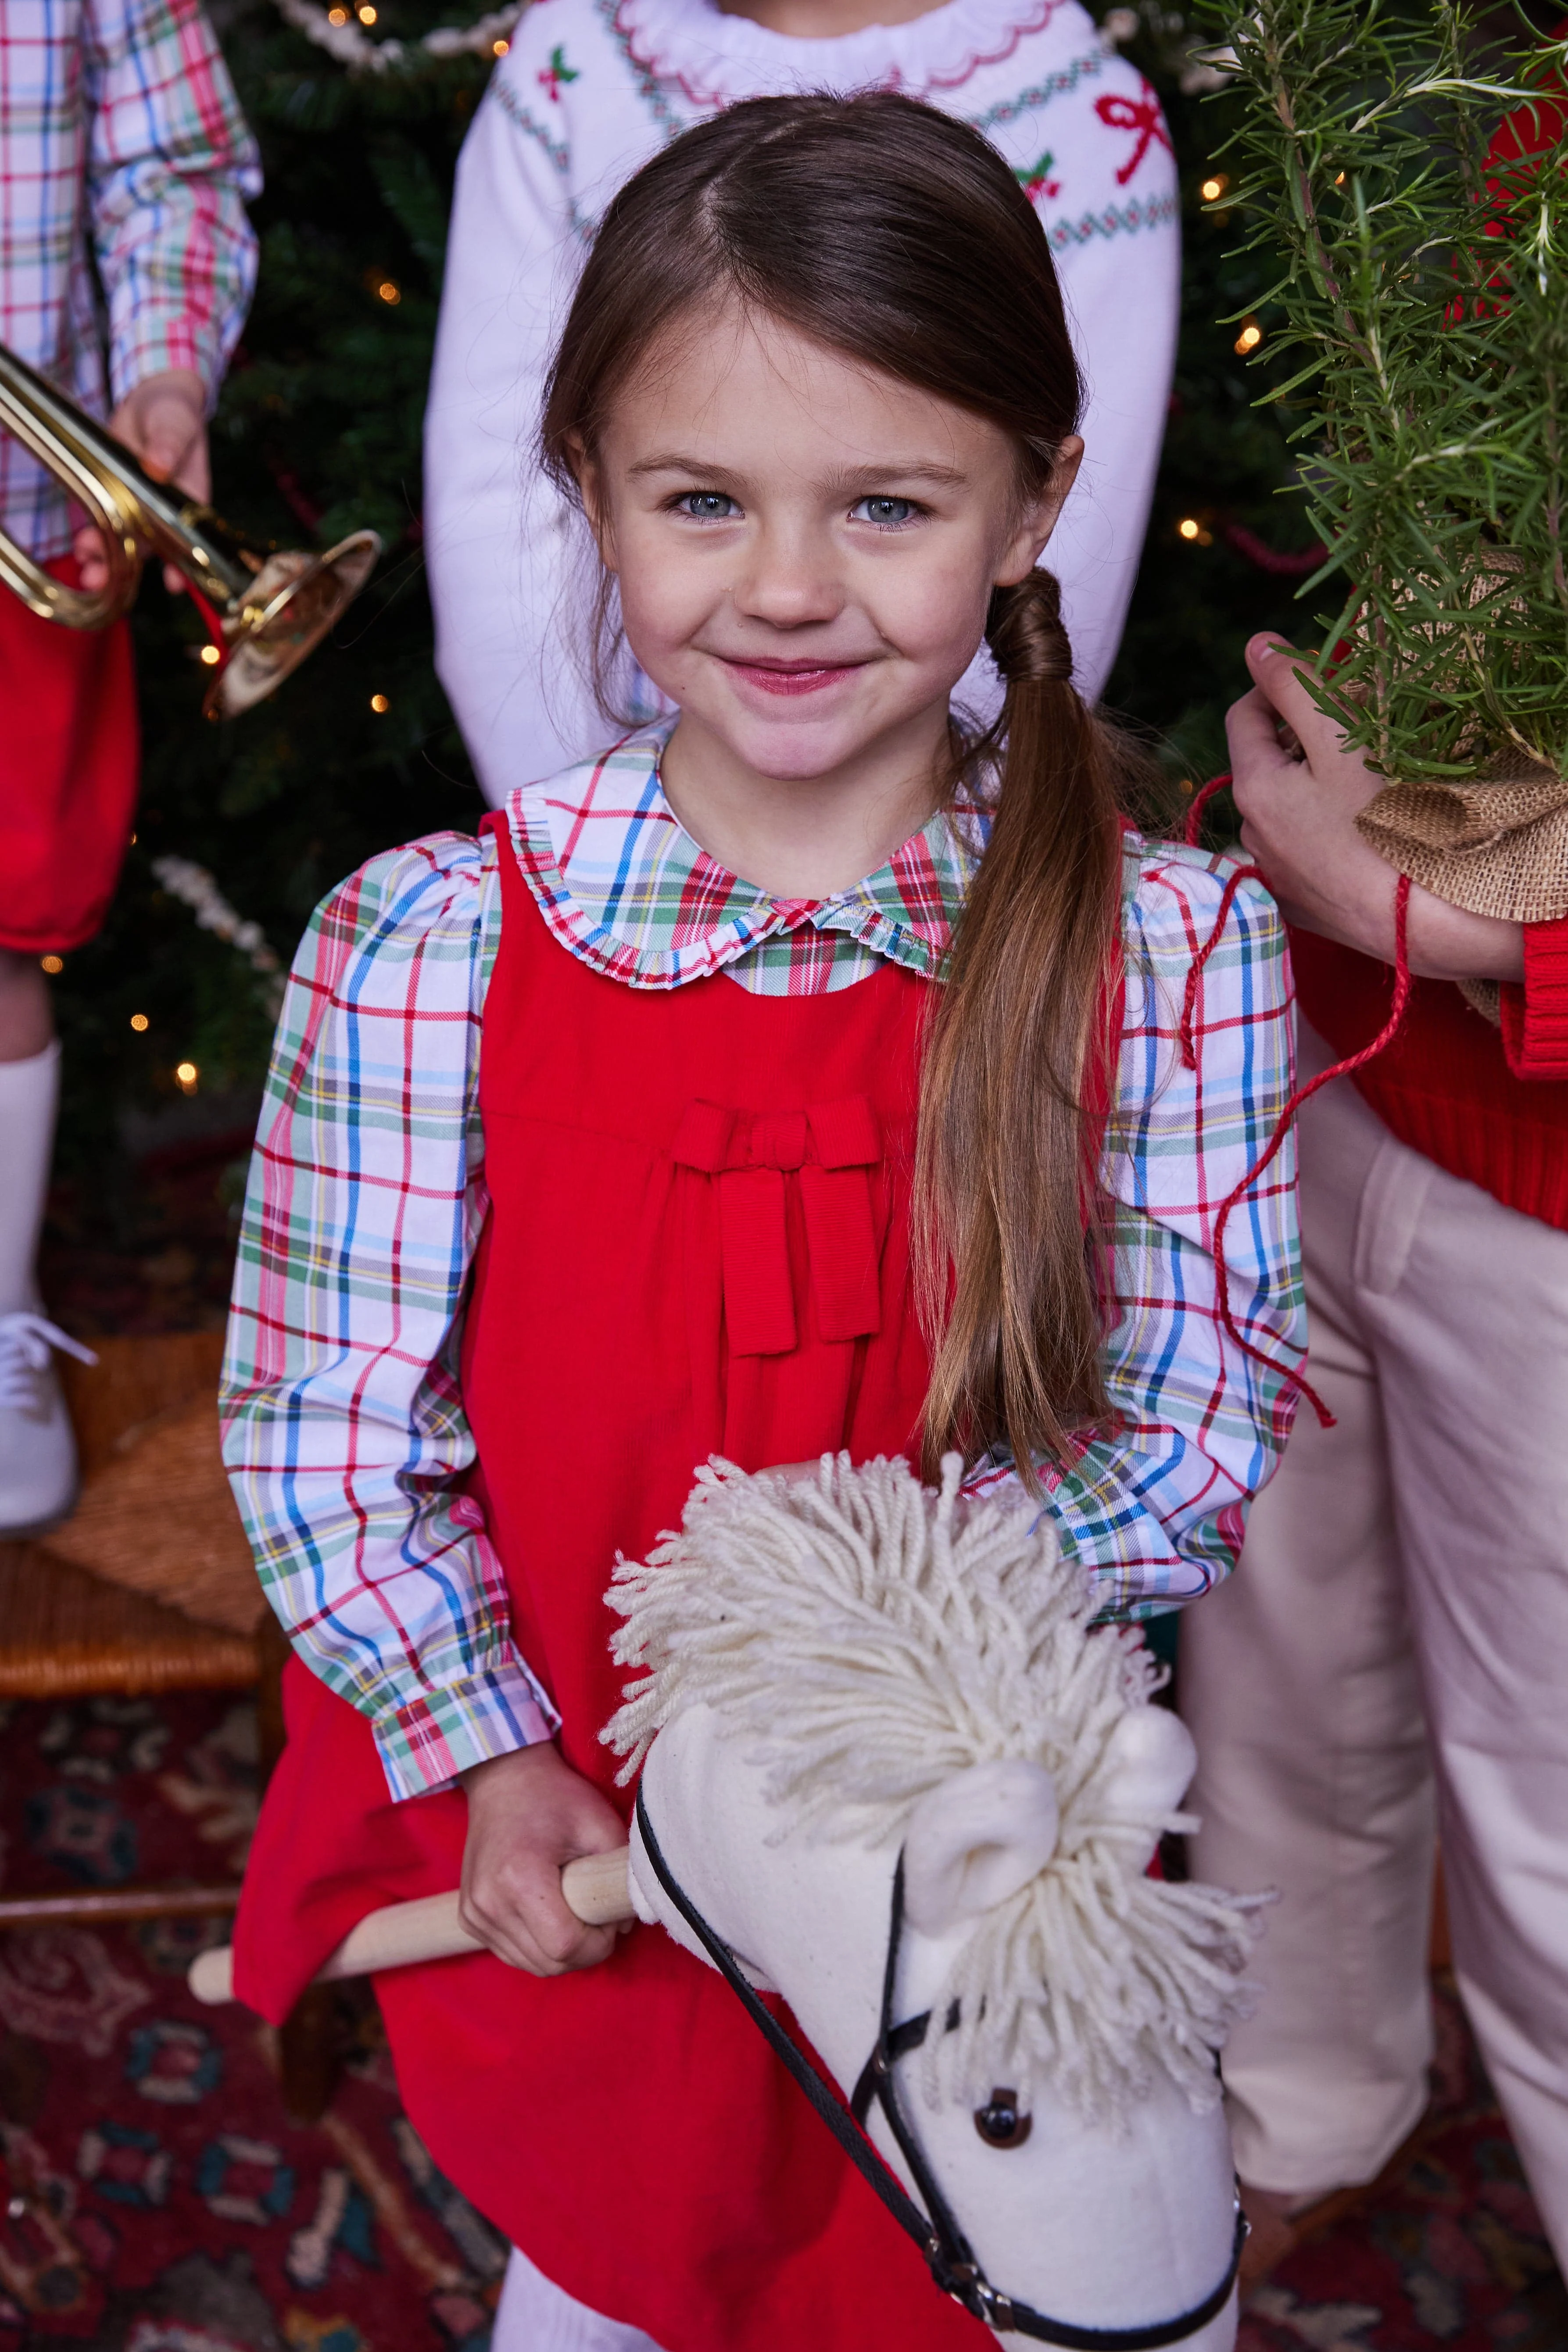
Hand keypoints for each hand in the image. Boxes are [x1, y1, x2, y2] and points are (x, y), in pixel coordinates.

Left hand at [74, 367, 208, 597]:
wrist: (150, 404)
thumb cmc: (173, 415)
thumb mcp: (174, 424)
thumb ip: (169, 444)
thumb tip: (159, 465)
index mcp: (189, 500)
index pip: (189, 538)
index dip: (182, 564)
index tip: (173, 584)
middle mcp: (165, 514)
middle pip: (151, 549)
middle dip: (127, 567)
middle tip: (103, 580)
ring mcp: (139, 509)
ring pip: (125, 543)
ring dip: (105, 560)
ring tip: (87, 573)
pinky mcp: (114, 499)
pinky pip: (105, 525)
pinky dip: (93, 541)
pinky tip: (80, 550)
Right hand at [459, 1742, 630, 1975]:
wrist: (503, 1779)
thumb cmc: (554, 1797)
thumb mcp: (599, 1824)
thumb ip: (621, 1875)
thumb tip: (624, 1921)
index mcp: (520, 1878)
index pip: (565, 1947)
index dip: (598, 1943)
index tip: (609, 1918)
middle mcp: (489, 1903)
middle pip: (549, 1964)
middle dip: (584, 1951)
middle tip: (596, 1916)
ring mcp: (474, 1913)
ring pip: (531, 1965)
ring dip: (560, 1952)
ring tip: (573, 1912)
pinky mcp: (469, 1918)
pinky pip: (512, 1953)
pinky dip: (536, 1946)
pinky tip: (548, 1914)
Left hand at [1227, 634, 1523, 984]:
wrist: (1424, 920)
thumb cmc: (1386, 822)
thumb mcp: (1339, 740)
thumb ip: (1295, 687)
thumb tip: (1256, 646)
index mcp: (1254, 789)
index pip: (1244, 716)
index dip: (1278, 687)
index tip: (1321, 681)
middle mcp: (1251, 835)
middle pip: (1266, 764)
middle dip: (1303, 738)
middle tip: (1358, 731)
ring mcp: (1276, 875)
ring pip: (1287, 809)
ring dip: (1316, 787)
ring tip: (1367, 783)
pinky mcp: (1303, 906)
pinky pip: (1305, 852)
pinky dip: (1325, 831)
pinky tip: (1363, 831)